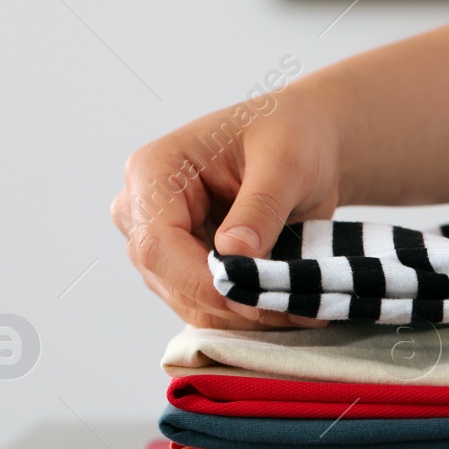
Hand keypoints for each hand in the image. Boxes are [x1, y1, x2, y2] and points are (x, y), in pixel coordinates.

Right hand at [111, 77, 344, 329]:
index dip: (203, 281)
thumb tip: (235, 256)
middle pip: (169, 280)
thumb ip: (260, 207)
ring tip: (302, 307)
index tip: (256, 298)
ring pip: (189, 301)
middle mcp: (143, 211)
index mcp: (153, 171)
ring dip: (244, 314)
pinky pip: (208, 305)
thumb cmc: (290, 134)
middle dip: (232, 302)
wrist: (305, 141)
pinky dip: (247, 313)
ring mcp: (160, 243)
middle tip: (296, 309)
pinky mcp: (185, 267)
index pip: (158, 244)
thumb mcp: (286, 162)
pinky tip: (288, 307)